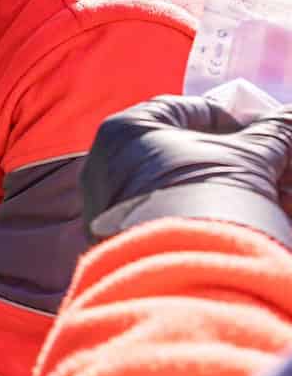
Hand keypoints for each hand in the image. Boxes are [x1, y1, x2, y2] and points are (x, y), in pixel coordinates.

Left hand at [83, 97, 291, 246]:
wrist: (182, 265)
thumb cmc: (210, 194)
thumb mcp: (251, 156)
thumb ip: (272, 132)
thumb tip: (290, 118)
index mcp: (128, 128)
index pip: (186, 110)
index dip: (231, 120)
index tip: (260, 135)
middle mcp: (104, 161)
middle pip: (176, 150)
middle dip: (223, 159)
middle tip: (261, 170)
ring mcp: (103, 201)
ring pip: (165, 184)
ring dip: (207, 187)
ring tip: (250, 198)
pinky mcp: (111, 236)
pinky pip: (153, 214)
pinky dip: (185, 212)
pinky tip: (218, 222)